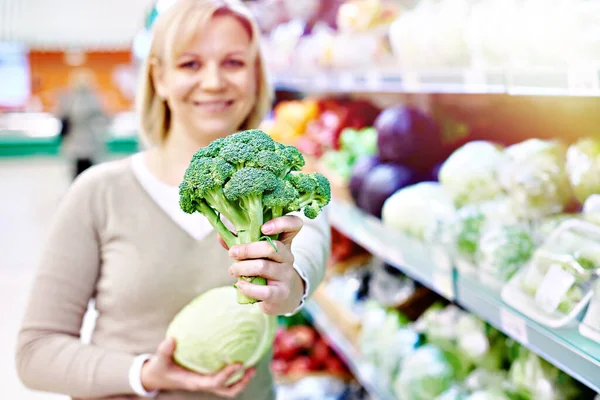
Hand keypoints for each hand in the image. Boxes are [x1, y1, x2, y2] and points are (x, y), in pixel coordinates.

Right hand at [141, 337, 255, 397]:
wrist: (159, 377)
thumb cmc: (161, 368)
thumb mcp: (159, 360)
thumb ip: (165, 351)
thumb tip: (171, 340)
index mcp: (194, 382)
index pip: (214, 383)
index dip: (227, 375)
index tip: (239, 364)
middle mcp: (203, 384)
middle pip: (227, 390)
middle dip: (242, 382)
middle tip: (252, 368)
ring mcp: (207, 382)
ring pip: (229, 388)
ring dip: (242, 380)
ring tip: (253, 366)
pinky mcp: (209, 377)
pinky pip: (226, 380)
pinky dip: (236, 374)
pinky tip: (241, 359)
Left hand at [226, 215, 305, 314]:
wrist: (279, 296)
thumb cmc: (263, 270)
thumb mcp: (256, 253)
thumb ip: (239, 242)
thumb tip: (220, 235)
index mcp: (283, 241)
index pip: (294, 224)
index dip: (281, 223)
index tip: (263, 228)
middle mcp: (288, 256)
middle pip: (271, 247)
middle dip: (247, 249)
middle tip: (232, 253)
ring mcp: (286, 275)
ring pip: (263, 267)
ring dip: (242, 268)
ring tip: (232, 270)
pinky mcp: (281, 293)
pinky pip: (264, 291)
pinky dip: (248, 288)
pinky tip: (240, 285)